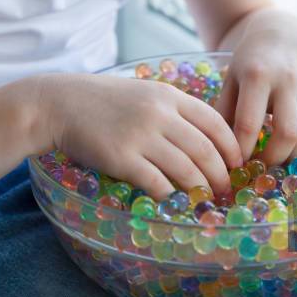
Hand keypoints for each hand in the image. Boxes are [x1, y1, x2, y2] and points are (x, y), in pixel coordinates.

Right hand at [37, 74, 241, 198]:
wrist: (59, 103)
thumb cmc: (103, 101)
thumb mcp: (144, 93)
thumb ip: (173, 110)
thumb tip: (203, 137)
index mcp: (169, 96)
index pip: (215, 122)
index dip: (231, 146)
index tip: (237, 163)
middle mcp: (159, 114)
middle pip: (206, 149)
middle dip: (221, 174)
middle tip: (225, 189)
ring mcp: (141, 135)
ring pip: (186, 169)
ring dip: (201, 189)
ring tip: (206, 199)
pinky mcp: (122, 157)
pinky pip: (157, 183)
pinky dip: (171, 196)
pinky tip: (176, 203)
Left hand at [215, 9, 296, 164]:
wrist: (282, 33)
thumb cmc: (251, 61)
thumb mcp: (231, 80)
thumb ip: (225, 113)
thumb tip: (221, 150)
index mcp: (257, 74)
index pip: (249, 124)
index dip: (243, 150)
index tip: (238, 163)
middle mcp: (289, 78)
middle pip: (288, 132)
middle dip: (274, 158)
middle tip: (263, 165)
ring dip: (296, 154)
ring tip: (282, 157)